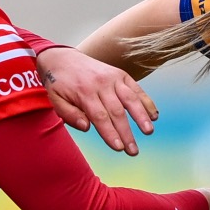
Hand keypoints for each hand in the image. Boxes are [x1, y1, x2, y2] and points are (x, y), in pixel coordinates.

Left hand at [38, 46, 157, 155]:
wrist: (62, 57)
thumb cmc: (59, 83)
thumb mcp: (55, 100)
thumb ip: (69, 114)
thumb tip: (87, 127)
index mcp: (84, 92)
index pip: (100, 117)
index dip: (110, 133)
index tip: (119, 148)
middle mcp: (101, 84)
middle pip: (117, 111)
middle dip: (126, 133)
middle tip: (133, 151)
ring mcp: (113, 78)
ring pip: (130, 99)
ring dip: (141, 116)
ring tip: (148, 132)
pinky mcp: (121, 74)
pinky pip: (136, 89)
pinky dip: (146, 101)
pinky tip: (154, 115)